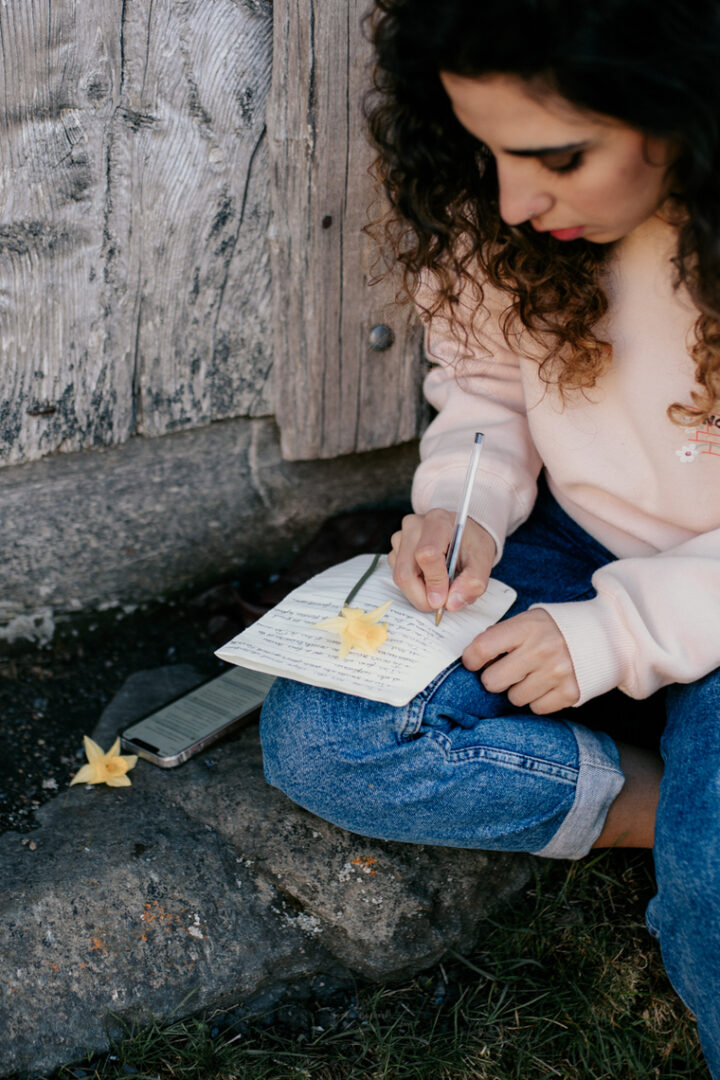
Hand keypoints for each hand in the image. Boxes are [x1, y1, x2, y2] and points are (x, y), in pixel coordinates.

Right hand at [388, 509, 495, 612]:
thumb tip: (452, 603)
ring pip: (400, 577)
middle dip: (422, 596)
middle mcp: (414, 526)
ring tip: (439, 586)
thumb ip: (472, 582)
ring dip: (419, 592)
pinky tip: (429, 579)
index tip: (444, 600)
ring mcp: (401, 537)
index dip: (434, 582)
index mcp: (438, 522)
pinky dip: (414, 587)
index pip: (426, 554)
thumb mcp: (483, 561)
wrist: (464, 536)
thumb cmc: (471, 545)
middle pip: (406, 572)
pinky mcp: (395, 550)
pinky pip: (397, 577)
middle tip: (441, 603)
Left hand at [462, 608, 579, 713]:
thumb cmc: (554, 629)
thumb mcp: (527, 620)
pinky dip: (538, 699)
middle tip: (507, 670)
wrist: (601, 635)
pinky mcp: (570, 692)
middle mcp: (541, 650)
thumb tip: (475, 658)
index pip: (482, 648)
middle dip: (495, 678)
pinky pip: (536, 708)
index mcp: (527, 627)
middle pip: (493, 681)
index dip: (471, 659)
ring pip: (514, 698)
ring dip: (518, 689)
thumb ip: (501, 636)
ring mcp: (557, 673)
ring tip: (532, 675)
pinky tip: (546, 684)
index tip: (473, 662)